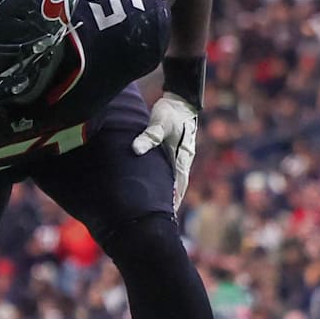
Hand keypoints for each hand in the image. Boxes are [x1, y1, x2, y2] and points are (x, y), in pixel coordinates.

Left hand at [132, 92, 198, 211]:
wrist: (180, 100)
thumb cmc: (171, 112)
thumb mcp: (159, 123)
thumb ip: (148, 136)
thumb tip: (136, 149)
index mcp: (182, 157)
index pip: (179, 185)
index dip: (174, 201)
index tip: (169, 216)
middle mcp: (183, 159)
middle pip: (178, 186)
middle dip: (170, 201)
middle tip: (160, 218)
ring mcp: (179, 156)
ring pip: (173, 179)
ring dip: (167, 191)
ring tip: (157, 207)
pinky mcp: (173, 151)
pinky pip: (169, 170)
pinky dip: (164, 180)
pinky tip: (155, 185)